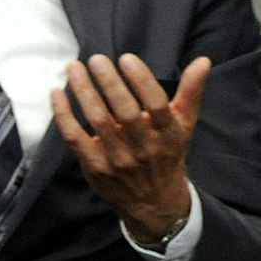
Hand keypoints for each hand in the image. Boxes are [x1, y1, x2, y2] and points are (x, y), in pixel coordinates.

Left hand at [51, 53, 208, 241]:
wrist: (154, 202)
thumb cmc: (167, 153)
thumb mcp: (184, 125)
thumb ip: (191, 92)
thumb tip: (203, 61)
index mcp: (168, 133)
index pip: (156, 104)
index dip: (142, 81)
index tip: (126, 58)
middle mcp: (144, 147)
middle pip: (125, 112)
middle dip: (110, 83)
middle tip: (96, 59)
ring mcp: (118, 159)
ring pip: (98, 121)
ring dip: (84, 92)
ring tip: (74, 67)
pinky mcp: (95, 166)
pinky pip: (75, 137)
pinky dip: (63, 115)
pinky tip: (57, 93)